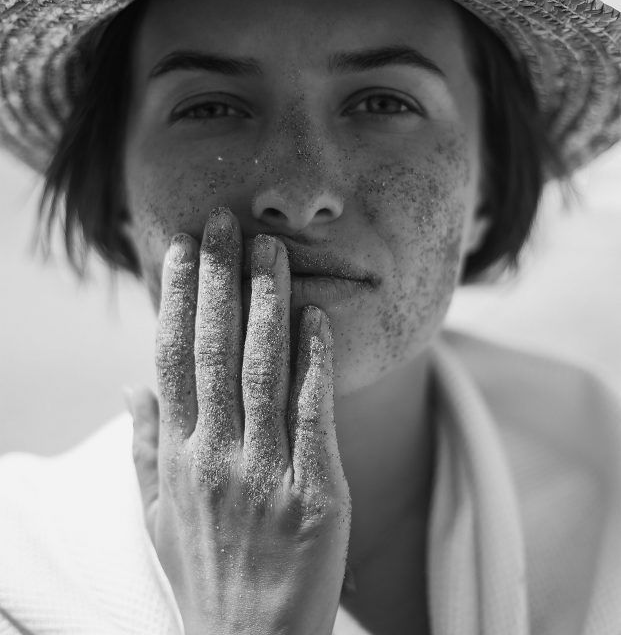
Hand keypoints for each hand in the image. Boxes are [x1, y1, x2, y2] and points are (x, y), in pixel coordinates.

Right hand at [128, 207, 351, 634]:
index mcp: (179, 455)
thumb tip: (129, 386)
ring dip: (266, 302)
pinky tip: (317, 316)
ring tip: (270, 248)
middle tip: (224, 223)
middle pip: (213, 348)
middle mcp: (216, 454)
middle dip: (218, 279)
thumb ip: (143, 447)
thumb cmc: (205, 574)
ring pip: (261, 368)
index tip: (179, 250)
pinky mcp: (315, 492)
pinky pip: (314, 414)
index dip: (175, 299)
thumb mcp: (156, 515)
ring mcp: (266, 472)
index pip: (171, 358)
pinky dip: (314, 361)